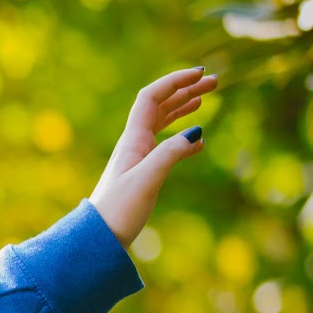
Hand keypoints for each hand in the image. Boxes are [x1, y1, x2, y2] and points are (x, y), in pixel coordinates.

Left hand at [88, 68, 215, 247]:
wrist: (98, 239)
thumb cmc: (118, 211)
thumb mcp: (147, 180)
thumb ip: (170, 154)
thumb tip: (197, 131)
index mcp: (132, 140)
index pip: (151, 98)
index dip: (174, 82)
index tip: (199, 73)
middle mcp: (134, 144)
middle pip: (159, 106)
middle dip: (184, 90)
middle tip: (214, 81)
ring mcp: (137, 159)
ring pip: (162, 125)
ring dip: (183, 109)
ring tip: (206, 99)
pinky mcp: (142, 175)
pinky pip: (164, 148)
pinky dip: (183, 140)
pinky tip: (199, 143)